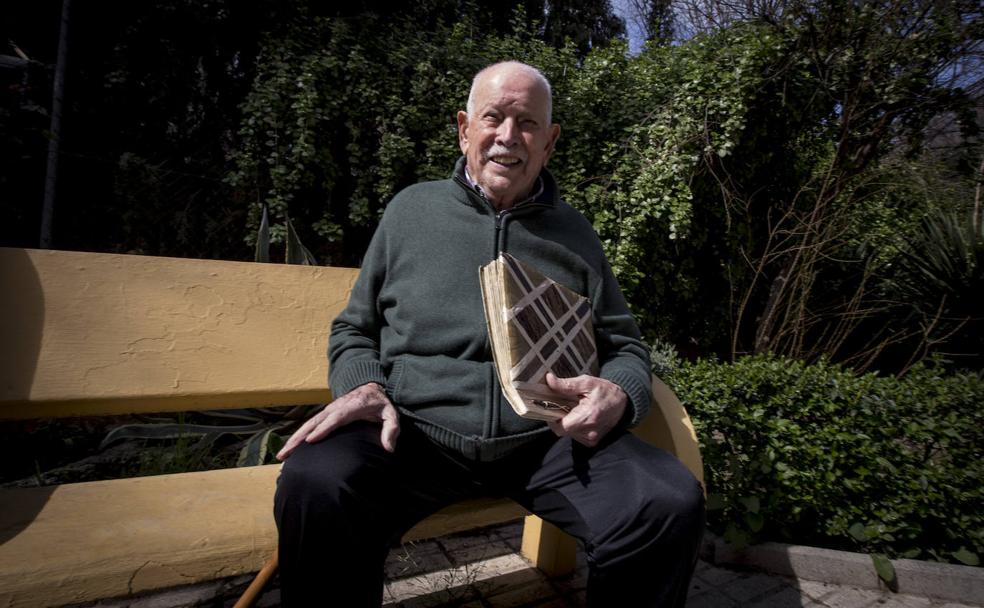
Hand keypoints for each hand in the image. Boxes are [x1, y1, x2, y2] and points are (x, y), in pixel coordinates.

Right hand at [276, 382, 398, 459]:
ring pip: (307, 425)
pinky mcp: (324, 415)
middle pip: (314, 423)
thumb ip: (391, 429)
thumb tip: (389, 449)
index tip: (311, 440)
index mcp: (351, 407)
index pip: (335, 418)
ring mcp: (327, 411)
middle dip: (299, 438)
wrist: (369, 387)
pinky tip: (289, 450)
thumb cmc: (380, 404)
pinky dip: (297, 437)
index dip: (323, 429)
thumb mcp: (391, 414)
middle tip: (286, 453)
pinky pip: (309, 426)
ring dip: (294, 439)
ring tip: (281, 455)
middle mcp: (335, 408)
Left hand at [545, 373, 626, 446]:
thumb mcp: (586, 382)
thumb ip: (566, 384)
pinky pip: (576, 436)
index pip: (561, 426)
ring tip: (573, 410)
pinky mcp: (593, 442)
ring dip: (567, 423)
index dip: (552, 418)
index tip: (552, 407)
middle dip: (559, 419)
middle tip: (563, 406)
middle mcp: (590, 432)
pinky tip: (580, 416)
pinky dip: (574, 427)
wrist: (623, 402)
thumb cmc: (605, 390)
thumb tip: (549, 380)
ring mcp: (592, 439)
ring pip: (568, 434)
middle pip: (563, 431)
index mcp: (587, 417)